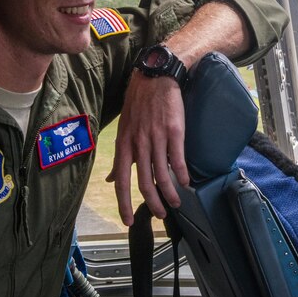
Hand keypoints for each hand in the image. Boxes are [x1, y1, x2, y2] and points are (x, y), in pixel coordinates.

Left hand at [107, 71, 189, 226]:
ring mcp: (156, 137)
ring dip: (169, 193)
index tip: (128, 220)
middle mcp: (138, 143)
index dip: (124, 204)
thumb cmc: (139, 102)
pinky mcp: (173, 131)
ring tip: (176, 203)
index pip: (122, 181)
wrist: (156, 76)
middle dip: (152, 203)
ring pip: (161, 174)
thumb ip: (120, 158)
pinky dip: (181, 175)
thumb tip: (112, 180)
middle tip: (160, 215)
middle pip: (144, 182)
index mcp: (124, 144)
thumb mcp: (124, 130)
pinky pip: (177, 159)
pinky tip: (185, 183)